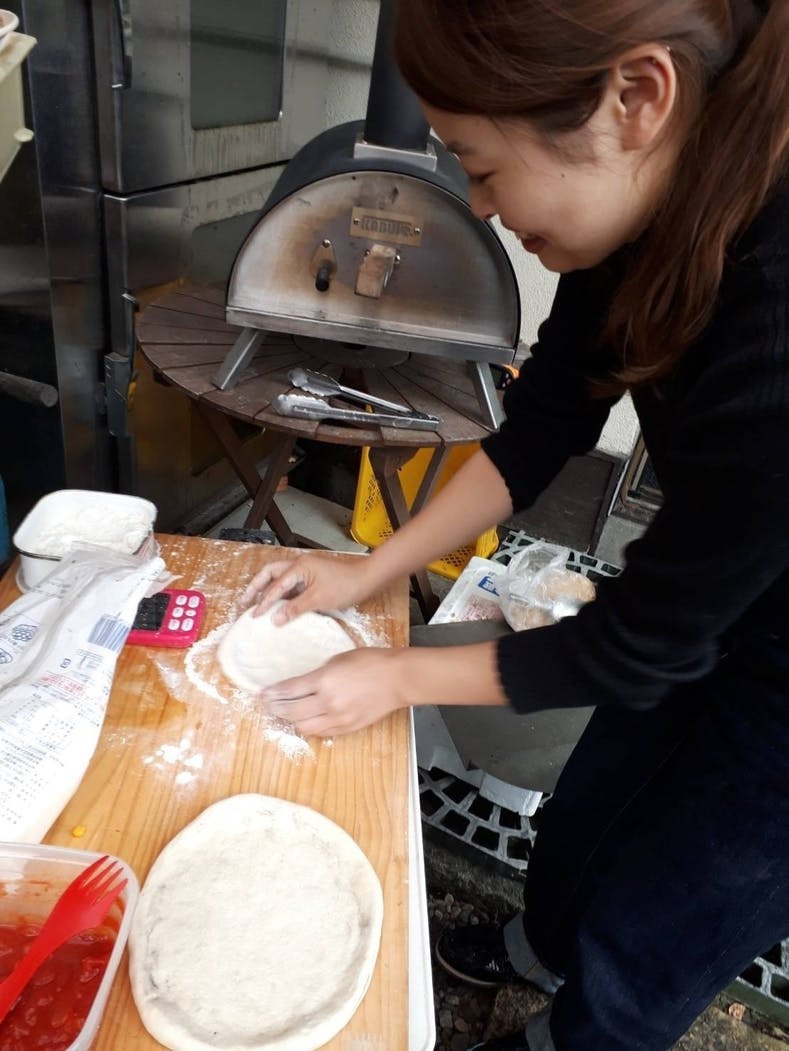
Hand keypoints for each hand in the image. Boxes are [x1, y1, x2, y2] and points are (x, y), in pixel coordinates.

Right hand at [242, 553, 373, 624]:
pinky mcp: (311, 577)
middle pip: (270, 573)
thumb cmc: (344, 586)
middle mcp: (298, 565)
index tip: (254, 616)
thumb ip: (295, 608)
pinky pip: (290, 584)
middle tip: (244, 602)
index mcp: (298, 567)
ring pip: (279, 577)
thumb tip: (274, 619)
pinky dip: (280, 593)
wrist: (366, 579)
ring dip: (267, 589)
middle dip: (255, 587)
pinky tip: (277, 605)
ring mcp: (305, 570)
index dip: (264, 602)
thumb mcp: (318, 599)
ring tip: (255, 603)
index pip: (275, 586)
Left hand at [260, 647, 406, 736]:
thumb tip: (302, 685)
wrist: (397, 679)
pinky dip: (310, 727)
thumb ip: (318, 674)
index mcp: (324, 680)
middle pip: (292, 712)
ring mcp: (338, 718)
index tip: (262, 693)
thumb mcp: (338, 659)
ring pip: (304, 727)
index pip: (289, 690)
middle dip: (276, 709)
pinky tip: (304, 721)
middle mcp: (328, 702)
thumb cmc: (371, 662)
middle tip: (267, 705)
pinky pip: (322, 732)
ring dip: (291, 721)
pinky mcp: (348, 728)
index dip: (272, 693)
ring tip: (284, 714)